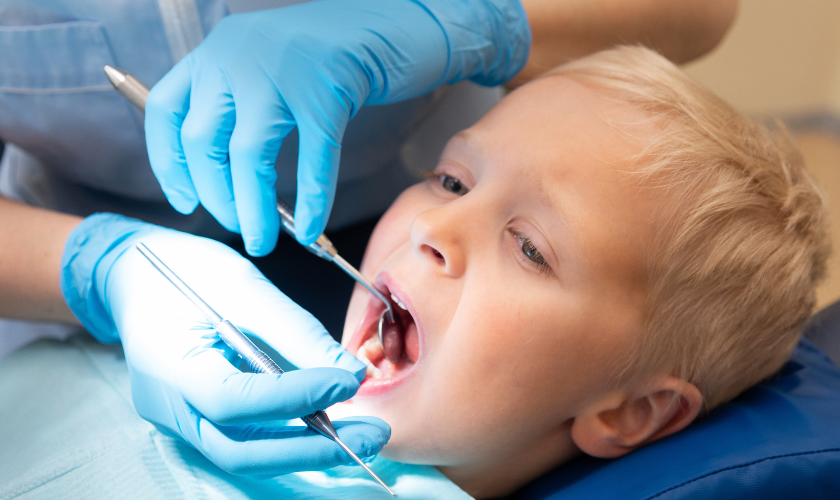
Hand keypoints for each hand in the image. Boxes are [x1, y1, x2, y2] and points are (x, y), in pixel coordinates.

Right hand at [61, 214, 388, 474]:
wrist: (134, 275)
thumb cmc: (184, 271)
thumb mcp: (242, 285)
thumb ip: (295, 332)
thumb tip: (349, 373)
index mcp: (168, 366)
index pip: (234, 400)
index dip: (296, 396)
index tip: (348, 381)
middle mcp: (168, 407)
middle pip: (242, 451)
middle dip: (312, 449)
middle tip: (372, 435)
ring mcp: (178, 420)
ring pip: (246, 454)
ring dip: (308, 449)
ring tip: (362, 433)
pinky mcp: (197, 418)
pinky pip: (245, 439)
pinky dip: (290, 436)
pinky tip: (330, 422)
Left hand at [145, 0, 529, 254]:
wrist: (395, 22)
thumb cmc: (334, 55)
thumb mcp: (270, 67)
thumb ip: (240, 104)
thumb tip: (223, 180)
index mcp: (219, 50)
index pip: (165, 109)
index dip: (169, 162)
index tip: (186, 199)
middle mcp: (238, 55)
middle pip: (202, 140)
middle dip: (215, 196)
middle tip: (238, 225)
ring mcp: (282, 70)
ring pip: (246, 155)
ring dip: (250, 208)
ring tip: (261, 240)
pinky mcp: (327, 89)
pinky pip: (312, 159)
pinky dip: (311, 200)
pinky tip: (310, 227)